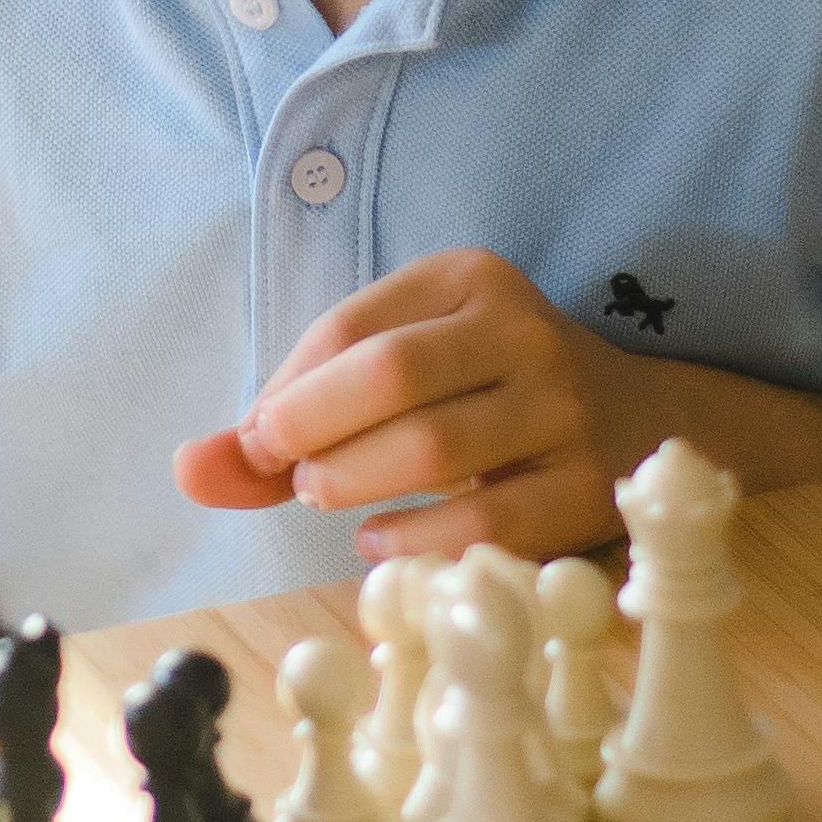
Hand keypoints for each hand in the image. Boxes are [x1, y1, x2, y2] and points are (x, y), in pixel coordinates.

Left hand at [169, 246, 654, 565]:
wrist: (636, 428)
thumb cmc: (484, 399)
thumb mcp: (399, 378)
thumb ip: (290, 420)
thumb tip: (186, 471)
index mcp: (469, 280)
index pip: (351, 326)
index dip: (287, 390)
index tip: (260, 440)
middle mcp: (522, 332)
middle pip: (389, 375)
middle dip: (313, 431)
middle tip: (291, 476)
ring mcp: (563, 409)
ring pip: (435, 446)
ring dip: (356, 482)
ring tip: (331, 500)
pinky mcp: (584, 486)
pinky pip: (483, 520)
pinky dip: (413, 538)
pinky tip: (382, 541)